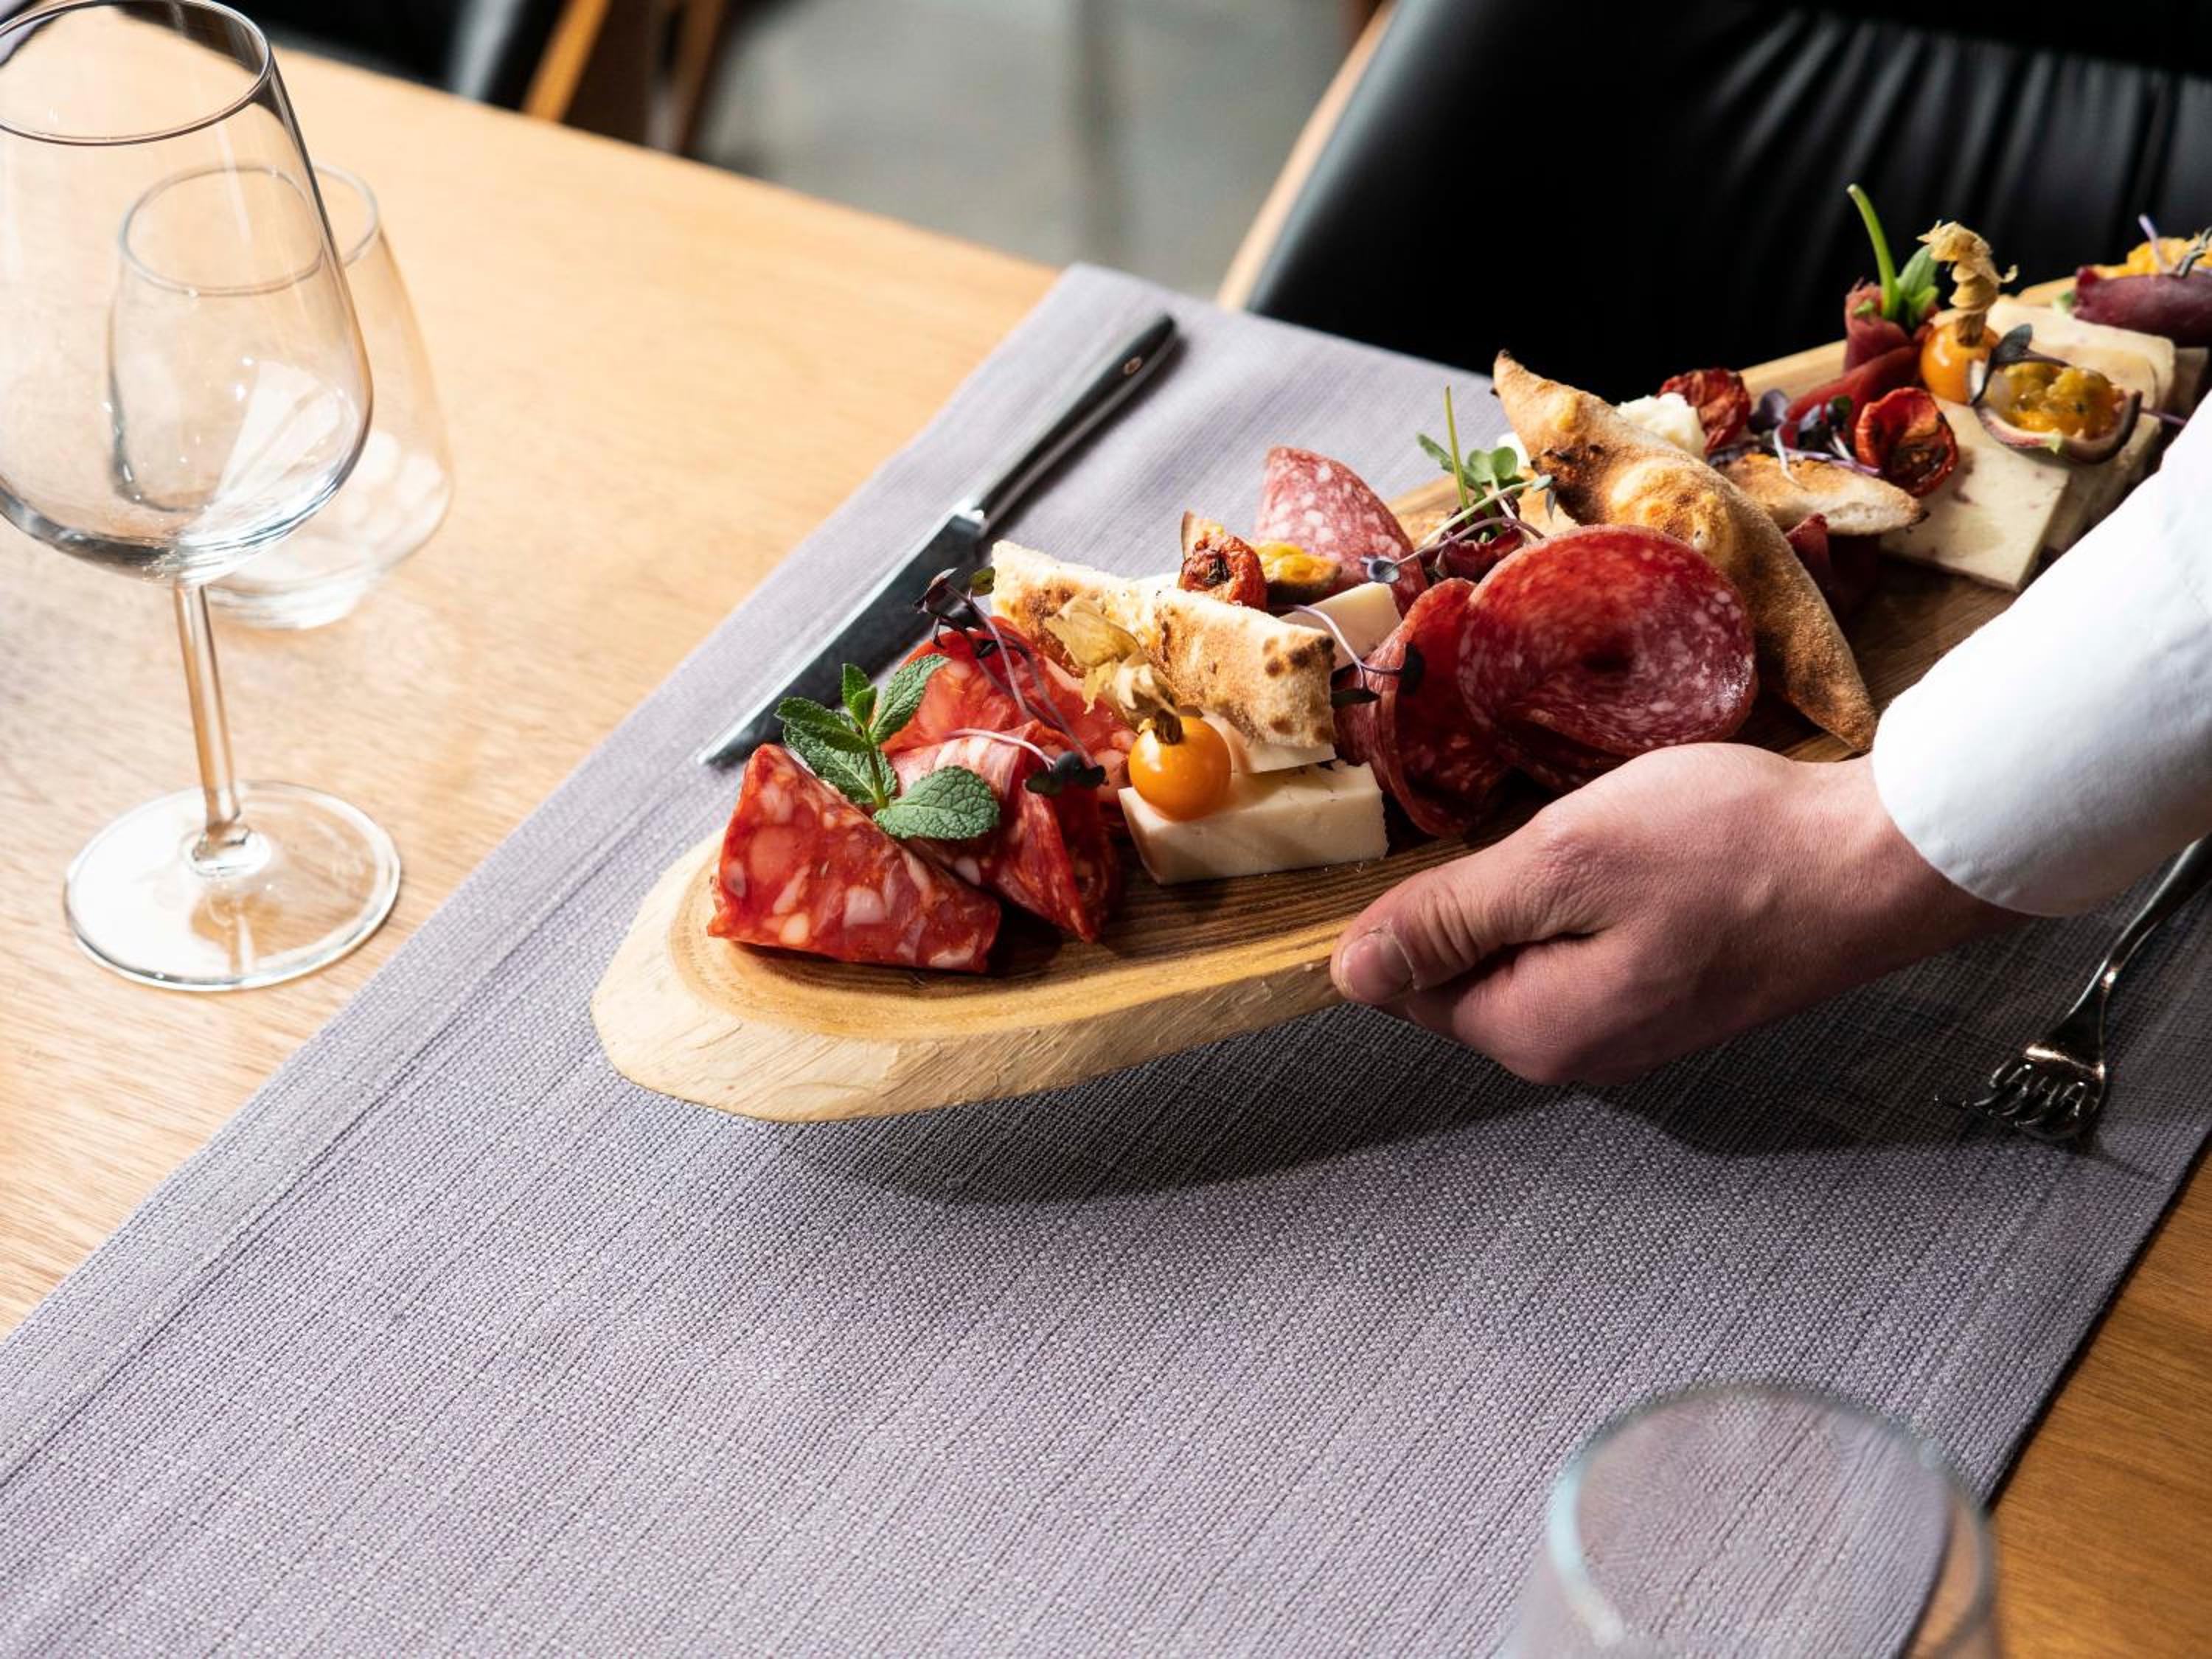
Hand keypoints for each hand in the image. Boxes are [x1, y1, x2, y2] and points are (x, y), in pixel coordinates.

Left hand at [1331, 746, 2013, 1084]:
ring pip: (1529, 943)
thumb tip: (1347, 971)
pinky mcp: (1667, 994)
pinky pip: (1586, 939)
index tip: (1500, 848)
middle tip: (1571, 837)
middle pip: (1466, 965)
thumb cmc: (1730, 852)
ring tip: (1622, 846)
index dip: (1429, 899)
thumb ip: (1446, 920)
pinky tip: (1649, 857)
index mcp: (1533, 1031)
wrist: (1879, 861)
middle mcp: (1573, 1051)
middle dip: (1495, 889)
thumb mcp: (1560, 864)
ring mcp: (1626, 1028)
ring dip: (1550, 884)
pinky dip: (1598, 890)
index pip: (1407, 979)